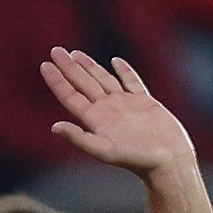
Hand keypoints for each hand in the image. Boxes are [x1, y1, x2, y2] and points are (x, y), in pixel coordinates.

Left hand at [44, 47, 198, 179]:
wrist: (168, 162)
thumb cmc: (137, 160)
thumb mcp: (104, 150)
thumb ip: (79, 138)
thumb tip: (54, 126)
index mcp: (95, 120)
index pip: (70, 96)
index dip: (57, 81)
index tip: (44, 64)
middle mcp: (107, 111)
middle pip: (83, 83)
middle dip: (69, 67)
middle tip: (55, 50)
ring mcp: (125, 105)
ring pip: (103, 79)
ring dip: (89, 66)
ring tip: (75, 54)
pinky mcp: (145, 102)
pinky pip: (132, 82)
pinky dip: (124, 71)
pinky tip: (115, 61)